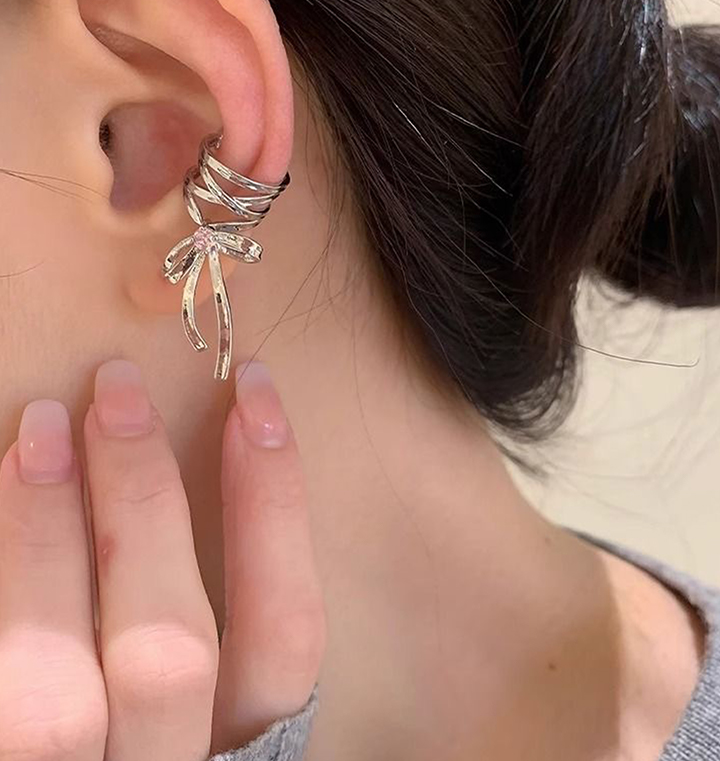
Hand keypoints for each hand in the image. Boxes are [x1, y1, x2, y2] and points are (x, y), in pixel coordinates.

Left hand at [0, 360, 324, 760]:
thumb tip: (166, 504)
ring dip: (43, 541)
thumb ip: (216, 650)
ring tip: (36, 429)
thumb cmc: (160, 759)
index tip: (253, 399)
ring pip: (52, 691)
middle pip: (169, 647)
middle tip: (117, 388)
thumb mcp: (211, 732)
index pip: (289, 634)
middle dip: (146, 502)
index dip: (276, 509)